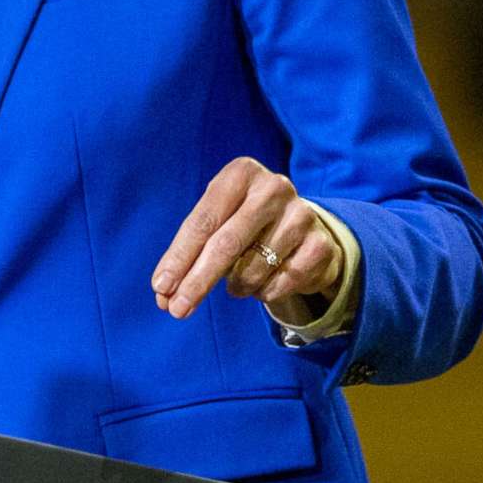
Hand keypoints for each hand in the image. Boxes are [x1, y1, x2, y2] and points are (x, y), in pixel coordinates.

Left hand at [151, 157, 343, 321]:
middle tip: (176, 309)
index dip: (179, 257)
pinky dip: (264, 292)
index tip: (161, 288)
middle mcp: (273, 187)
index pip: (203, 221)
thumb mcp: (218, 223)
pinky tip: (263, 283)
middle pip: (226, 244)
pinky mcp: (321, 245)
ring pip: (253, 268)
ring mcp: (302, 214)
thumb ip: (190, 255)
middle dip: (197, 281)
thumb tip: (164, 295)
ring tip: (236, 282)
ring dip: (236, 286)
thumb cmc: (244, 224)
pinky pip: (280, 283)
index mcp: (240, 173)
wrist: (304, 229)